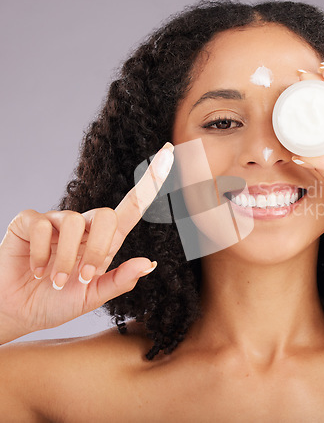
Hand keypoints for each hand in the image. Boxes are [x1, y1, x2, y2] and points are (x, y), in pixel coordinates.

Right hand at [0, 142, 173, 342]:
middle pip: (107, 215)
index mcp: (105, 241)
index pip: (133, 206)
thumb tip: (151, 263)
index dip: (151, 180)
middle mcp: (84, 227)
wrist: (15, 312)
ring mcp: (56, 222)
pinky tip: (35, 270)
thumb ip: (119, 281)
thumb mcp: (92, 297)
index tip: (169, 152)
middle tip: (82, 278)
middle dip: (97, 249)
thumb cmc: (55, 302)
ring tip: (55, 281)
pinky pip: (42, 225)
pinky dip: (40, 254)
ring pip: (75, 221)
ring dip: (66, 259)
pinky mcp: (29, 222)